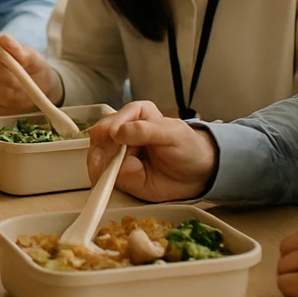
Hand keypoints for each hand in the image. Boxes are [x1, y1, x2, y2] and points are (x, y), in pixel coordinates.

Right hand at [0, 33, 61, 113]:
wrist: (39, 83)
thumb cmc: (33, 66)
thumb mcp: (30, 55)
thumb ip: (16, 47)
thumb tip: (3, 39)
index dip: (5, 64)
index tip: (19, 68)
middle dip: (12, 81)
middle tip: (26, 81)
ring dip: (14, 93)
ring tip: (26, 89)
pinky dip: (12, 104)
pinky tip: (20, 98)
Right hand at [87, 101, 217, 200]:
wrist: (199, 174)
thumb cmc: (188, 147)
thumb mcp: (172, 133)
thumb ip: (145, 130)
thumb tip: (117, 132)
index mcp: (134, 114)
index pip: (110, 121)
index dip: (109, 133)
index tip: (117, 141)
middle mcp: (122, 133)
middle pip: (98, 141)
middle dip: (101, 153)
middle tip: (112, 164)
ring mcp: (119, 155)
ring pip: (98, 160)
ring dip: (106, 169)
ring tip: (129, 172)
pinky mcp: (121, 175)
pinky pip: (107, 179)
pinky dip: (111, 181)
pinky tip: (127, 180)